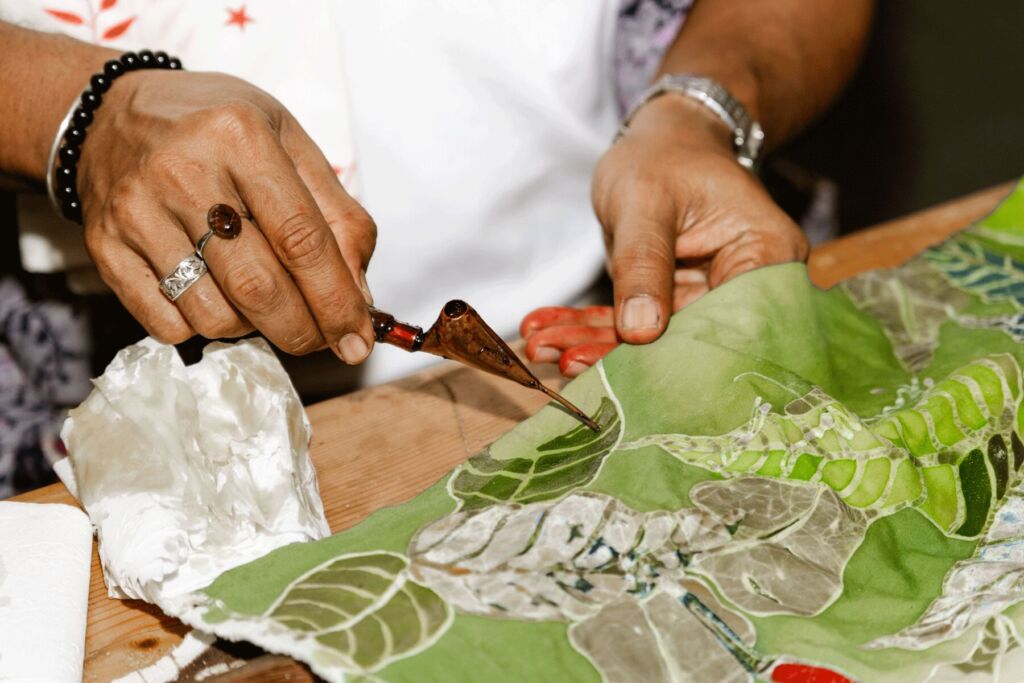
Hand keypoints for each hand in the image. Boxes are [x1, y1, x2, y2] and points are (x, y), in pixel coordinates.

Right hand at [78, 70, 375, 361]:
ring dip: (253, 329)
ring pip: (214, 315)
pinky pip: (168, 324)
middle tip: (322, 339)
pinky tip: (215, 295)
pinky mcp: (105, 246)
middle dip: (303, 330)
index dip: (336, 300)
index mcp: (241, 136)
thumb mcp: (290, 146)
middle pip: (259, 287)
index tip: (357, 338)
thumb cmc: (217, 132)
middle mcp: (182, 170)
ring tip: (262, 301)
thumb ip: (337, 218)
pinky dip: (204, 328)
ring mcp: (136, 211)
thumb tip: (359, 301)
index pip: (302, 239)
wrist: (111, 116)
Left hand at [523, 95, 807, 376]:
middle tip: (564, 365)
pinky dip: (586, 331)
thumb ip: (644, 263)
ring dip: (592, 348)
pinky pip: (627, 327)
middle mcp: (744, 287)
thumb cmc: (666, 156)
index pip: (732, 324)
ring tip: (542, 349)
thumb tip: (640, 332)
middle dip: (621, 358)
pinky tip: (543, 334)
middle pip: (687, 341)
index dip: (678, 355)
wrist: (663, 143)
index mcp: (765, 256)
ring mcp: (706, 300)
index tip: (622, 370)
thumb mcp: (647, 201)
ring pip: (649, 341)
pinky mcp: (670, 306)